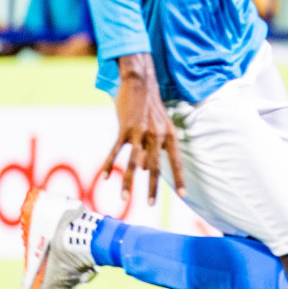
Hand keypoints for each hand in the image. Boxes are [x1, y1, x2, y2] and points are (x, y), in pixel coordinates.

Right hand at [101, 54, 184, 206]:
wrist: (140, 84)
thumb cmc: (152, 107)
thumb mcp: (163, 125)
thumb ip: (158, 145)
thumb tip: (146, 168)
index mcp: (170, 136)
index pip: (176, 161)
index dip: (179, 178)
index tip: (183, 194)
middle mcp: (157, 136)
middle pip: (154, 167)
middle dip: (152, 187)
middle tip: (150, 205)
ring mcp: (140, 133)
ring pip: (133, 163)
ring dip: (128, 182)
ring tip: (125, 199)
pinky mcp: (124, 129)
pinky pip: (116, 151)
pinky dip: (109, 165)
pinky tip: (104, 177)